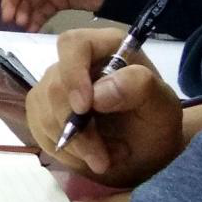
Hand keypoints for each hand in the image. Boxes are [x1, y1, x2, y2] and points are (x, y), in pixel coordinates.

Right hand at [26, 28, 182, 186]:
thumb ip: (139, 89)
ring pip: (42, 111)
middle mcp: (74, 61)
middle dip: (77, 129)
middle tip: (102, 157)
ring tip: (105, 157)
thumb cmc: (156, 122)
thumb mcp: (163, 106)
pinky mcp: (42, 109)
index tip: (84, 108)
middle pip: (55, 86)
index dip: (73, 74)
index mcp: (104, 47)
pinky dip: (64, 150)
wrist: (146, 148)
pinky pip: (38, 128)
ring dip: (73, 144)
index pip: (73, 44)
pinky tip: (88, 155)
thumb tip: (97, 94)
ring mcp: (54, 84)